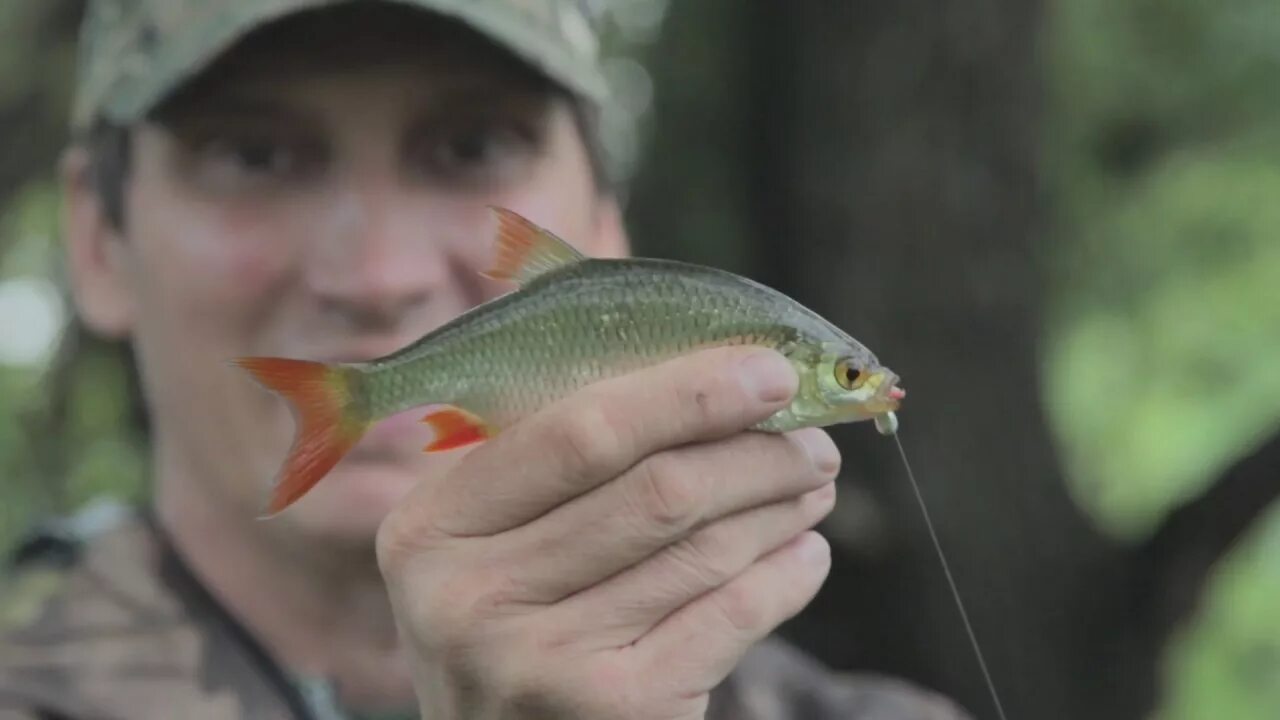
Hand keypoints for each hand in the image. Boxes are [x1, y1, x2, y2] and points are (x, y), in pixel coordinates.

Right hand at [376, 346, 838, 718]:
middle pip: (656, 491)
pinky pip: (730, 619)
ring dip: (778, 509)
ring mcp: (541, 665)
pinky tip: (804, 554)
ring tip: (811, 486)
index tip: (767, 371)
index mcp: (433, 526)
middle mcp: (471, 598)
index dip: (687, 394)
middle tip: (811, 440)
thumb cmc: (506, 622)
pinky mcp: (614, 714)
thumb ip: (556, 460)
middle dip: (756, 454)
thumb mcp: (488, 540)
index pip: (579, 433)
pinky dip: (785, 578)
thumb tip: (709, 376)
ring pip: (702, 552)